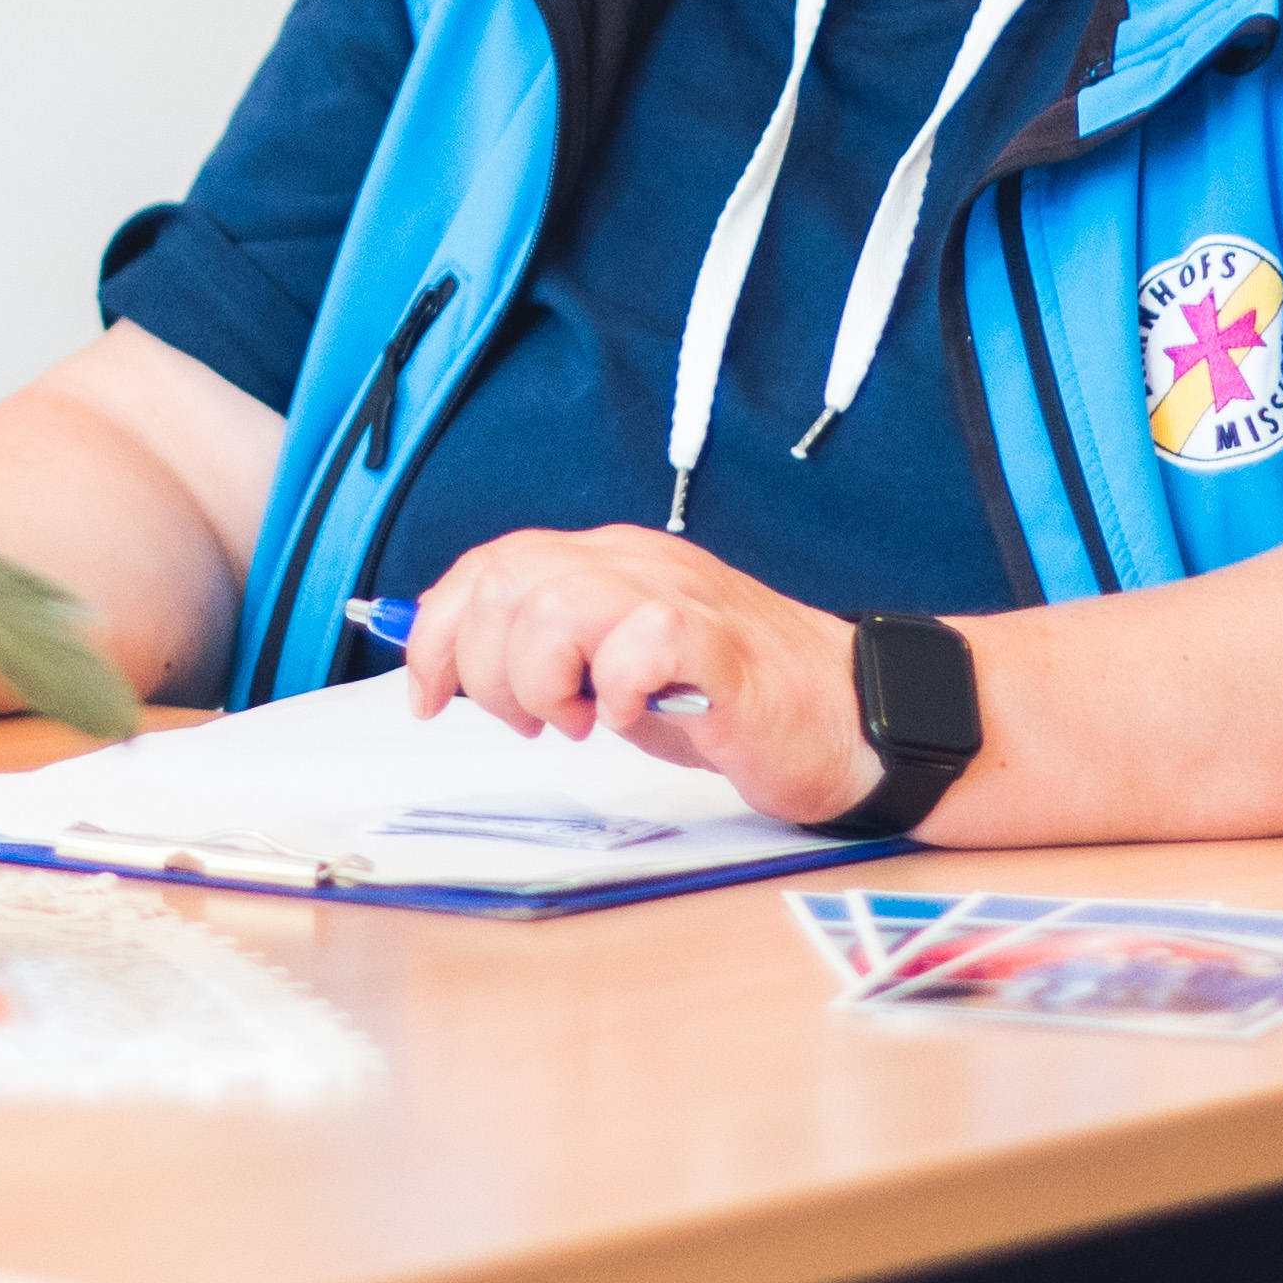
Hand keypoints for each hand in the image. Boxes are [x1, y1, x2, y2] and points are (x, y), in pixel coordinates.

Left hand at [397, 525, 883, 828]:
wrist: (851, 715)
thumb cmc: (730, 698)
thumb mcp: (611, 669)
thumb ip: (540, 651)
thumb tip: (448, 662)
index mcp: (605, 562)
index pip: (488, 565)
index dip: (438, 633)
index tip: (431, 696)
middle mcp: (636, 564)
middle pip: (507, 582)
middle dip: (491, 669)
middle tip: (536, 720)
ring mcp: (681, 599)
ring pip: (558, 605)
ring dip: (545, 681)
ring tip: (583, 720)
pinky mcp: (722, 649)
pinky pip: (645, 641)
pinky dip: (618, 689)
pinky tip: (632, 715)